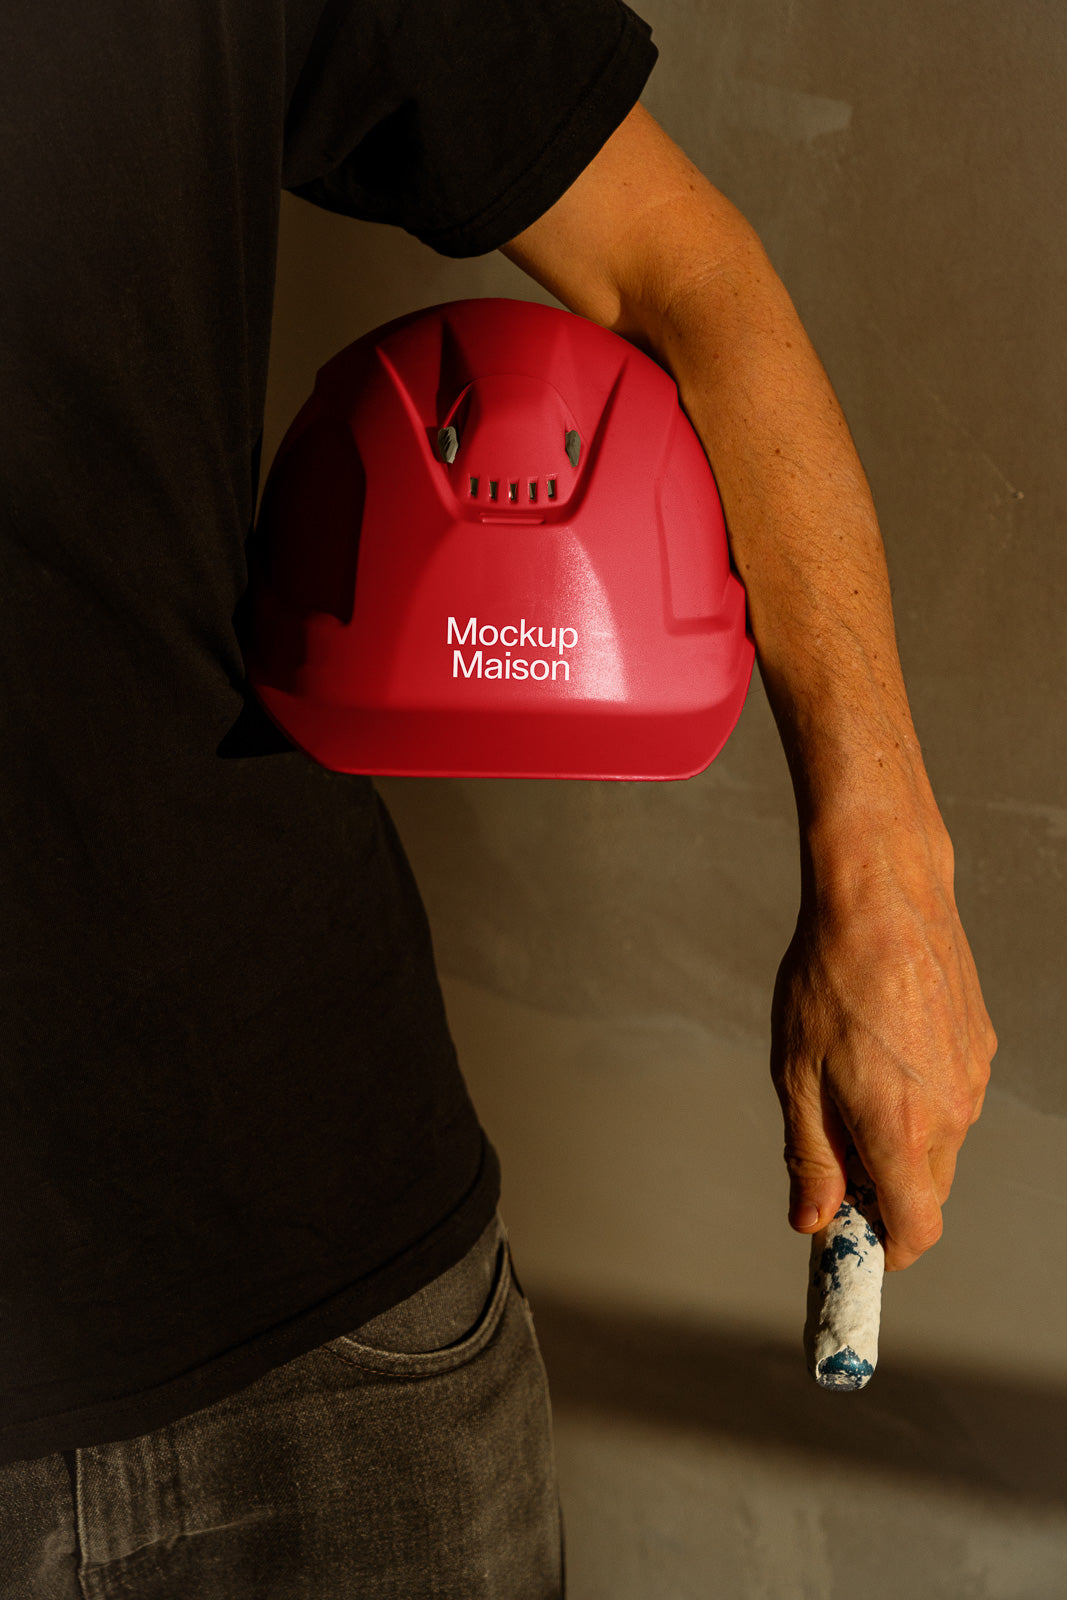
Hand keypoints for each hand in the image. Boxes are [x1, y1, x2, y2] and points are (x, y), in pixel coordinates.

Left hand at [770, 822, 995, 1270]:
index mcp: (901, 1128)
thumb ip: (809, 1155)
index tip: (849, 1240)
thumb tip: (812, 1220)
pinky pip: (951, 1095)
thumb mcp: (795, 1072)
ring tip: (848, 1076)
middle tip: (831, 1151)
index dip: (883, 1249)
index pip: (915, 1230)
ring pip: (940, 1141)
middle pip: (926, 1191)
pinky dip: (918, 1095)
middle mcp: (951, 1112)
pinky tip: (880, 1044)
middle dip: (882, 1190)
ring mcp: (972, 1075)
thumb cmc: (827, 977)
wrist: (880, 894)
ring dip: (899, 1138)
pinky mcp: (980, 1043)